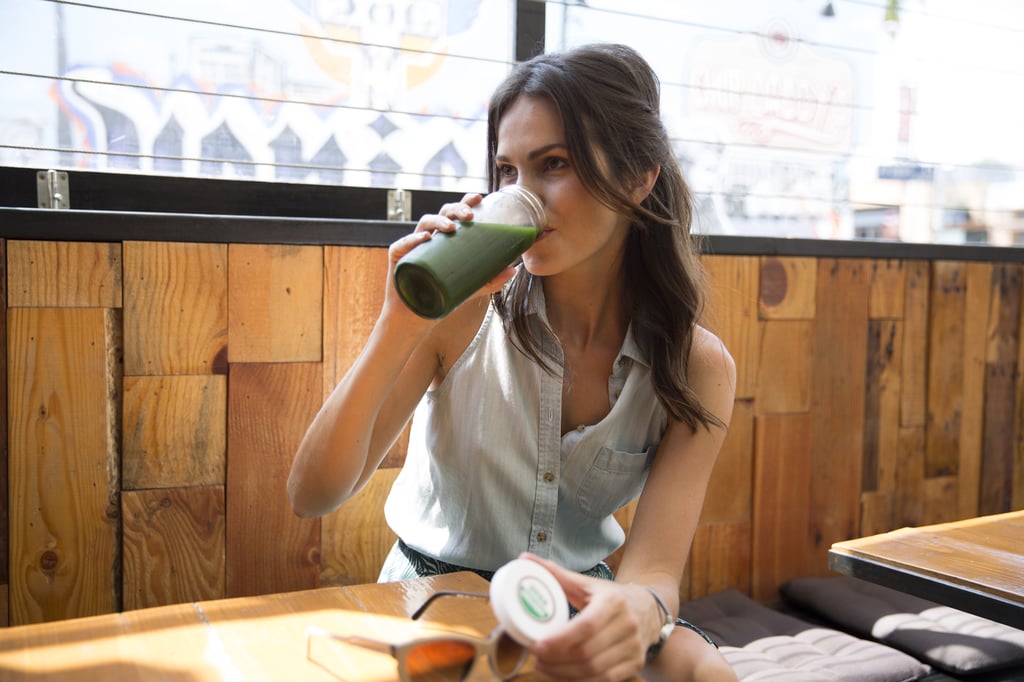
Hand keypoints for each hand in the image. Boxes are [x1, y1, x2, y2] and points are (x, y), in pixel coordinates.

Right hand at [384, 193, 513, 318]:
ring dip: (438, 222)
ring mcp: (412, 247)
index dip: (465, 202)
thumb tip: (513, 270)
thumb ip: (490, 280)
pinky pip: (402, 246)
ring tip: (452, 228)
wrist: (415, 317)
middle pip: (441, 214)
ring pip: (423, 224)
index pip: (455, 214)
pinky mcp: (397, 260)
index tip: (479, 197)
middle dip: (456, 209)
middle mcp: (429, 238)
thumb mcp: (469, 287)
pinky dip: (413, 240)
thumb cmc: (440, 296)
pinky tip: (425, 238)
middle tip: (470, 216)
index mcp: (445, 239)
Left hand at [522, 553, 654, 681]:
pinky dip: (581, 681)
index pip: (586, 626)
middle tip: (536, 657)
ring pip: (595, 670)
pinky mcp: (636, 663)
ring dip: (565, 673)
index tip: (537, 646)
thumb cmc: (610, 596)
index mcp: (613, 601)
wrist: (649, 607)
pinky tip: (564, 675)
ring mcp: (633, 646)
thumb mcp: (587, 584)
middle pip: (588, 652)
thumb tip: (524, 559)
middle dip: (557, 659)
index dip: (560, 640)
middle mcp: (627, 625)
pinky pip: (606, 680)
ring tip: (544, 666)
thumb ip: (556, 573)